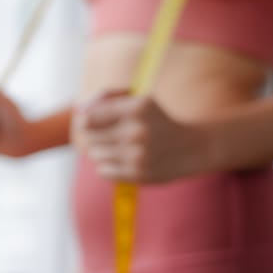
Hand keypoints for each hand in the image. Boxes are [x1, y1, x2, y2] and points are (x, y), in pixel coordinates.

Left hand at [71, 92, 211, 182]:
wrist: (192, 147)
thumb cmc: (158, 121)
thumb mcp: (140, 100)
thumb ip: (108, 97)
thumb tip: (80, 107)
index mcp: (137, 108)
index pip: (88, 118)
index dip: (84, 121)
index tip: (89, 123)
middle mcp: (137, 131)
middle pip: (89, 137)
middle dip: (93, 136)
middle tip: (107, 136)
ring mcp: (137, 155)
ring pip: (94, 155)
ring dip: (101, 152)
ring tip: (119, 148)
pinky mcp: (137, 174)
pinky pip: (103, 171)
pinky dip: (108, 166)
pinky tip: (123, 161)